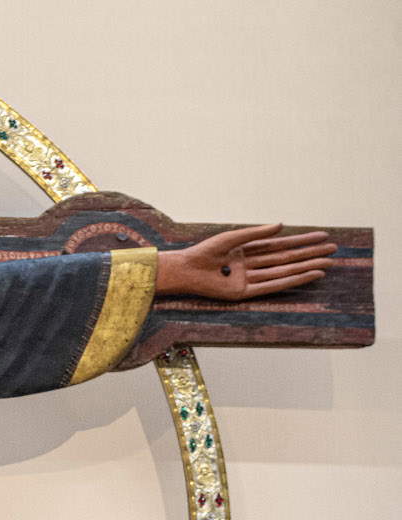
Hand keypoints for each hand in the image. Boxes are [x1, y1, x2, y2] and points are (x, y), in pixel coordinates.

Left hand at [155, 224, 334, 302]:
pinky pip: (272, 286)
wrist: (186, 270)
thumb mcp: (233, 238)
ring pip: (283, 272)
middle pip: (286, 259)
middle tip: (333, 250)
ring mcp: (250, 280)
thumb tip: (282, 225)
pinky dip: (290, 281)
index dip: (301, 240)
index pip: (280, 245)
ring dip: (305, 268)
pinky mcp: (245, 293)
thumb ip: (257, 233)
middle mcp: (252, 266)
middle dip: (309, 254)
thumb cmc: (204, 252)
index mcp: (248, 251)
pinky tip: (307, 276)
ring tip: (326, 264)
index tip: (321, 236)